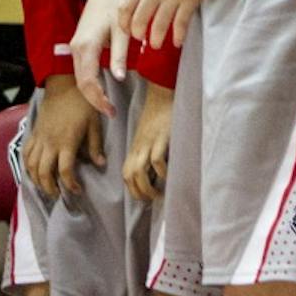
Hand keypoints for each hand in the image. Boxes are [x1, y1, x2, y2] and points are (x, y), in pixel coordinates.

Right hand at [21, 74, 104, 197]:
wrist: (63, 83)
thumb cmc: (82, 102)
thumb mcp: (94, 123)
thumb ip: (95, 145)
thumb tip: (100, 164)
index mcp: (67, 142)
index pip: (65, 171)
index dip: (70, 185)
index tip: (77, 191)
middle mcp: (50, 142)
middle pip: (44, 173)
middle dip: (49, 188)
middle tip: (58, 194)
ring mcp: (40, 137)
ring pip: (31, 165)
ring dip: (37, 180)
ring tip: (45, 187)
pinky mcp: (34, 131)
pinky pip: (26, 152)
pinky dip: (27, 165)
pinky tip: (33, 171)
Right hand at [70, 0, 134, 115]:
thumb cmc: (117, 5)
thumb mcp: (122, 30)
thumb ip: (120, 55)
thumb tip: (119, 78)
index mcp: (86, 45)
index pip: (87, 82)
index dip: (98, 99)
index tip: (112, 111)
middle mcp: (77, 47)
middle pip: (81, 83)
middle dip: (94, 100)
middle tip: (112, 112)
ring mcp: (76, 46)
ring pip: (79, 77)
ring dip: (91, 93)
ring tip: (108, 105)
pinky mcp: (80, 44)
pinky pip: (81, 69)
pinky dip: (89, 82)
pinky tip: (102, 88)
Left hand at [121, 0, 240, 50]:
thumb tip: (135, 10)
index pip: (124, 6)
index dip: (123, 23)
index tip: (126, 30)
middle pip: (139, 19)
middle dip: (138, 34)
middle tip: (141, 40)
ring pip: (159, 26)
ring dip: (156, 40)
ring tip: (157, 44)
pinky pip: (181, 24)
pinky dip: (178, 36)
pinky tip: (177, 41)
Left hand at [123, 84, 171, 200]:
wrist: (162, 94)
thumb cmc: (158, 117)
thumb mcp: (148, 137)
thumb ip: (148, 153)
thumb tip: (155, 174)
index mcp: (135, 148)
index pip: (126, 174)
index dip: (132, 190)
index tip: (144, 199)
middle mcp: (139, 147)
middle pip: (129, 176)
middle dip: (138, 193)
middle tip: (152, 201)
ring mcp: (149, 142)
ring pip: (139, 171)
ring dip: (147, 188)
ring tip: (160, 196)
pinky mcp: (161, 137)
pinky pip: (156, 160)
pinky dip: (162, 172)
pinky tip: (169, 177)